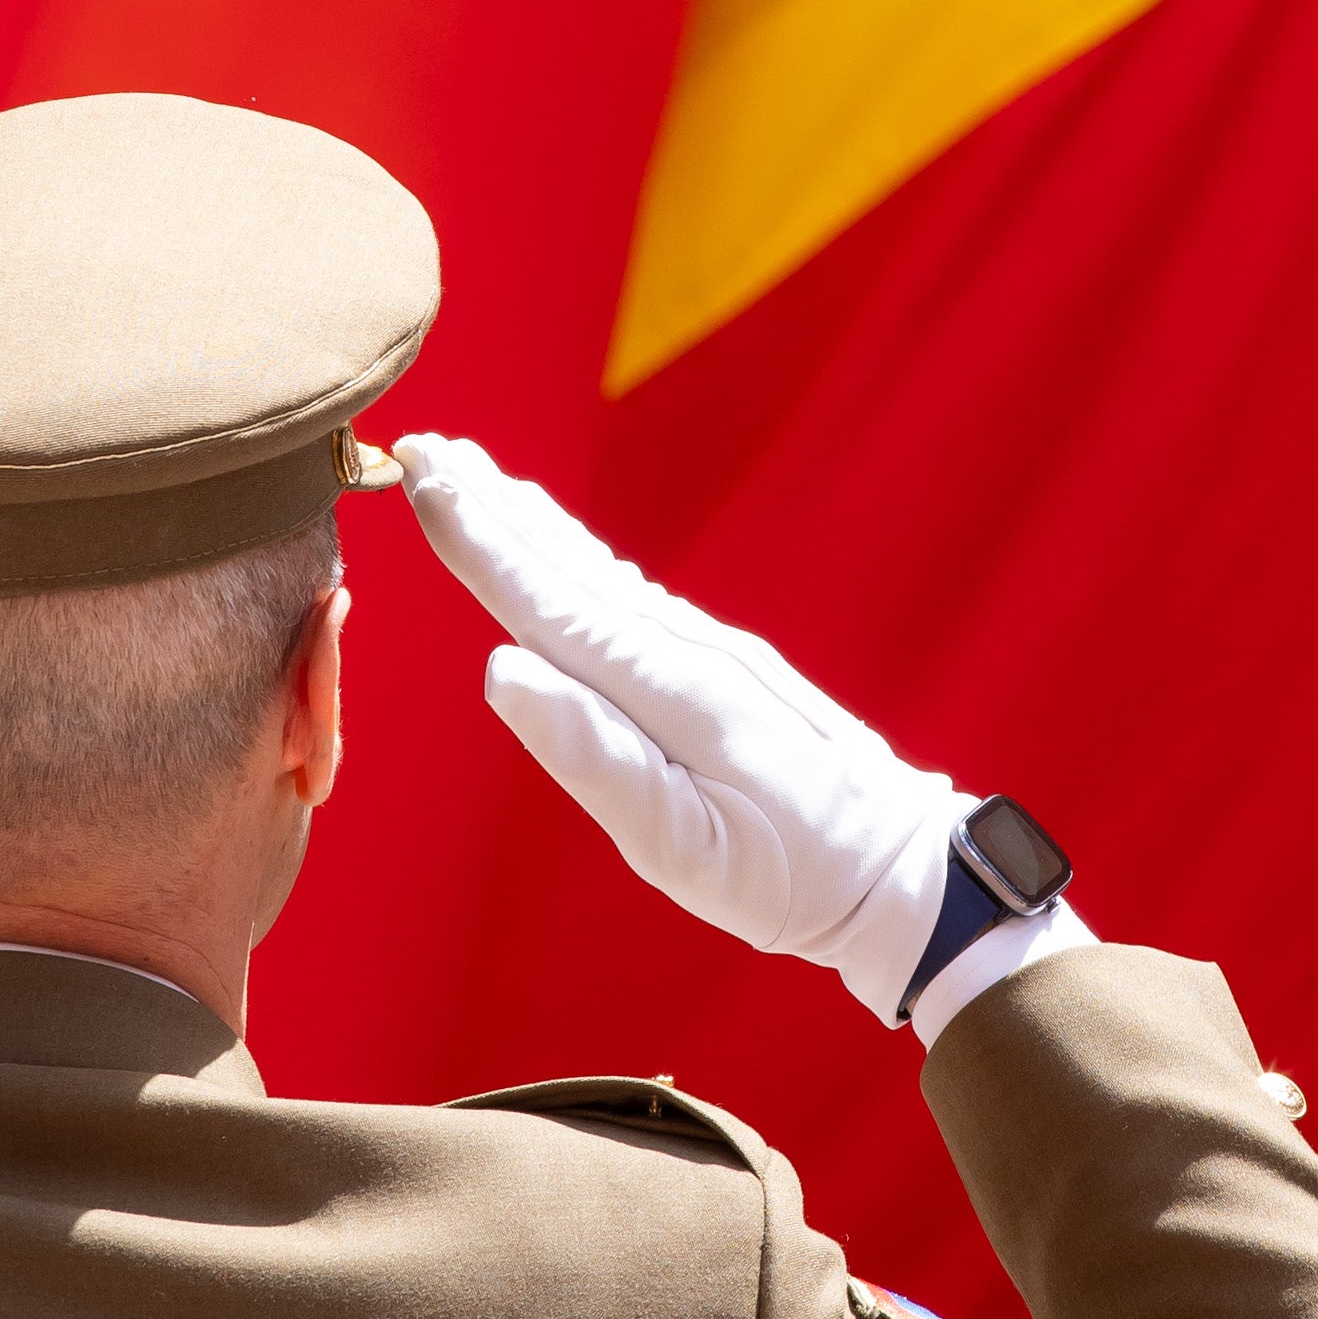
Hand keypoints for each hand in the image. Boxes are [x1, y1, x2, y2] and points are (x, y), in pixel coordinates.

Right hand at [398, 434, 960, 1025]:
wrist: (897, 867)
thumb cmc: (786, 875)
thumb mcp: (681, 846)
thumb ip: (590, 756)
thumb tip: (501, 669)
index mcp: (667, 687)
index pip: (548, 598)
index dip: (478, 540)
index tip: (420, 475)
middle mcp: (684, 647)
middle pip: (566, 564)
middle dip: (489, 505)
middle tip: (420, 443)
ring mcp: (705, 649)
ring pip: (595, 570)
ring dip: (527, 520)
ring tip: (469, 474)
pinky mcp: (717, 666)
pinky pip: (625, 593)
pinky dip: (575, 557)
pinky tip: (557, 550)